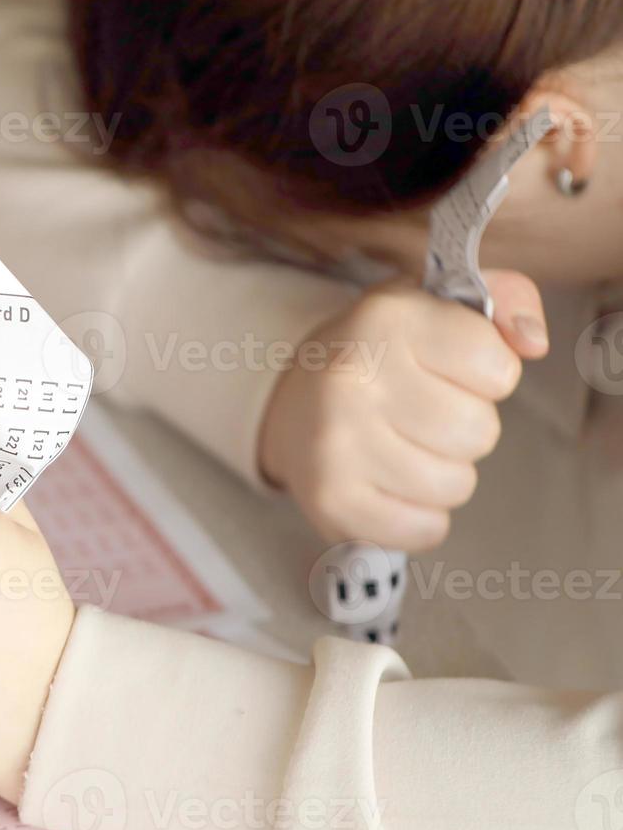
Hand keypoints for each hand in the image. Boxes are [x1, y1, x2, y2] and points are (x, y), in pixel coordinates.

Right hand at [259, 270, 547, 551]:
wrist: (294, 399)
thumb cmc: (382, 352)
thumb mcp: (439, 302)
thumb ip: (507, 299)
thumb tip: (533, 342)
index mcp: (387, 320)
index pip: (498, 369)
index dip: (488, 375)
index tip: (451, 369)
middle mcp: (353, 379)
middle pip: (479, 432)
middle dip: (466, 428)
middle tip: (424, 413)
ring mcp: (337, 444)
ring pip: (455, 485)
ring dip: (443, 473)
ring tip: (405, 447)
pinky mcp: (331, 500)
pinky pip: (424, 530)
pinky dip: (419, 517)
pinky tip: (392, 485)